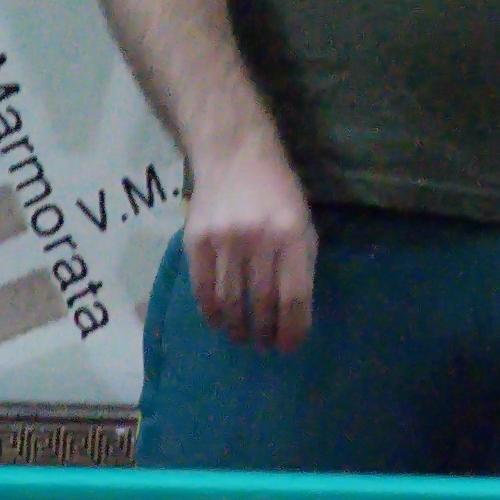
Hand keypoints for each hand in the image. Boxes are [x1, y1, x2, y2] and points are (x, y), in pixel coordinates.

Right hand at [183, 136, 315, 351]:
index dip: (293, 329)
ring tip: (242, 337)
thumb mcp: (302, 220)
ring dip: (237, 328)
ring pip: (230, 301)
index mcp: (293, 234)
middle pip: (261, 303)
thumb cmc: (276, 190)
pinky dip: (211, 311)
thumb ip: (300, 262)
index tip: (289, 346)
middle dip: (265, 332)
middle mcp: (259, 239)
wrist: (234, 153)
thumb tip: (293, 314)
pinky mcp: (197, 240)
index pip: (294, 296)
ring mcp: (225, 240)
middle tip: (265, 345)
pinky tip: (218, 321)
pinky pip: (203, 288)